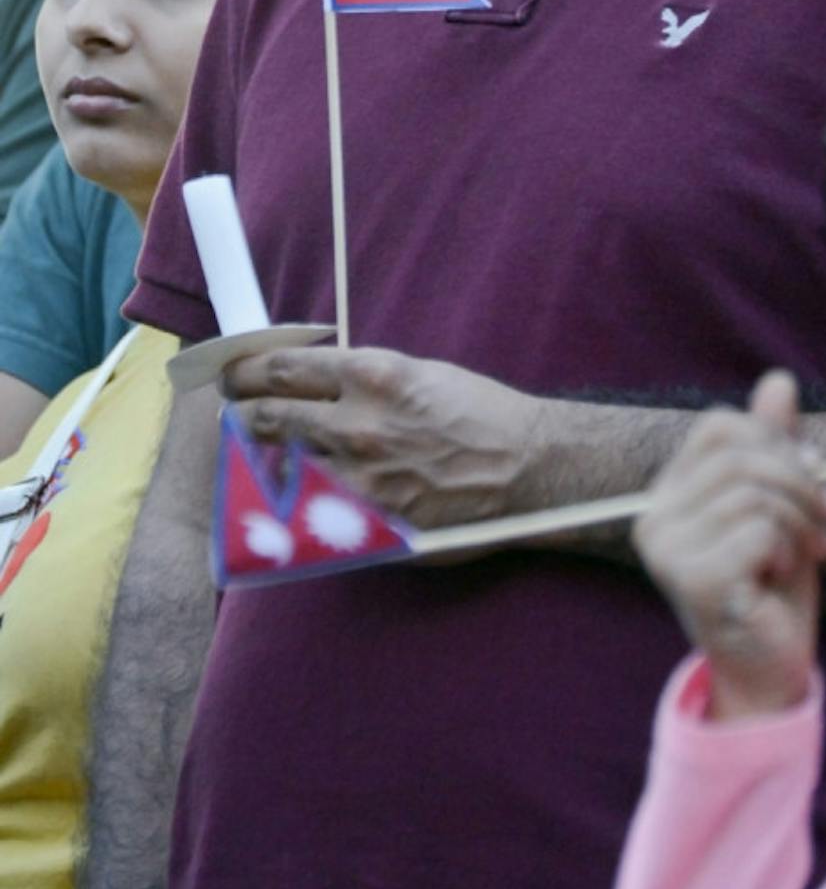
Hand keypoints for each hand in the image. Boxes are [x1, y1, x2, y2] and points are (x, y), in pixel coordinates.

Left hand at [221, 346, 539, 529]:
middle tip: (239, 413)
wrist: (526, 465)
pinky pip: (313, 509)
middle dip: (245, 413)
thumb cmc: (478, 412)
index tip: (236, 376)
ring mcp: (358, 477)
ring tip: (263, 455)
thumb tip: (313, 384)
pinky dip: (297, 501)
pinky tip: (293, 497)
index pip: (281, 368)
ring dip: (266, 460)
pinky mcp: (368, 519)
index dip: (248, 372)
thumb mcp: (417, 372)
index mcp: (369, 374)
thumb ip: (361, 380)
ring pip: (282, 466)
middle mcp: (355, 422)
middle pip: (269, 416)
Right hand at [633, 371, 825, 720]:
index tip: (814, 476)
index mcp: (667, 494)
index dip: (774, 442)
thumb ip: (774, 446)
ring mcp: (667, 551)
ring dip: (799, 521)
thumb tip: (779, 381)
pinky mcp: (692, 580)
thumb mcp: (780, 505)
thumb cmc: (772, 587)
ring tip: (808, 551)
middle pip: (740, 456)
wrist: (771, 671)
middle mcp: (653, 518)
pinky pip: (758, 529)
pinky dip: (786, 550)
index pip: (718, 427)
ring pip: (753, 492)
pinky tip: (781, 577)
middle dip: (799, 482)